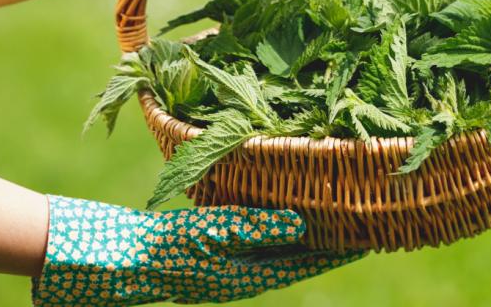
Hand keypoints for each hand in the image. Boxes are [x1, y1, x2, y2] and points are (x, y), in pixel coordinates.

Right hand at [32, 196, 364, 305]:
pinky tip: (287, 214)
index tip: (370, 236)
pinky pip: (260, 242)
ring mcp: (232, 266)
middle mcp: (247, 274)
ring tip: (334, 215)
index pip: (306, 263)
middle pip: (299, 256)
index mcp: (249, 276)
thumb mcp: (214, 233)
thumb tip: (304, 225)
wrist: (121, 258)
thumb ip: (258, 228)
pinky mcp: (218, 253)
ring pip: (282, 248)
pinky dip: (281, 229)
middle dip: (330, 241)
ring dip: (308, 234)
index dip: (338, 249)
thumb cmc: (166, 245)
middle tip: (361, 221)